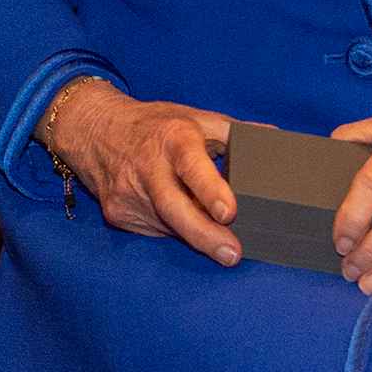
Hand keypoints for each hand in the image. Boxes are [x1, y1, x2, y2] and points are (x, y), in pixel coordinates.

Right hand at [48, 82, 238, 265]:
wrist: (94, 131)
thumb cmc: (155, 124)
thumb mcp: (195, 117)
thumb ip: (235, 133)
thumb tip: (277, 142)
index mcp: (172, 137)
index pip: (190, 165)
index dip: (210, 190)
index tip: (229, 213)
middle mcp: (147, 167)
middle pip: (174, 208)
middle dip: (204, 235)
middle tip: (232, 253)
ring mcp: (128, 194)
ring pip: (168, 225)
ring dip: (194, 233)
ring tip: (215, 237)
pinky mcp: (117, 214)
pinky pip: (155, 229)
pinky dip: (173, 229)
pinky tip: (177, 218)